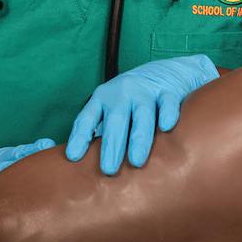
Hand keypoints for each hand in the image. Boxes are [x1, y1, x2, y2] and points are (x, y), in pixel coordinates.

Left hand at [66, 54, 218, 174]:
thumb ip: (103, 131)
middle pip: (115, 120)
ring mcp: (145, 91)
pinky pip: (168, 103)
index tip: (73, 157)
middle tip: (108, 170)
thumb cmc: (133, 100)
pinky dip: (167, 114)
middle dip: (111, 146)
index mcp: (102, 99)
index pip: (87, 118)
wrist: (166, 71)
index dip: (79, 137)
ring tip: (135, 161)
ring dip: (138, 138)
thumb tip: (87, 165)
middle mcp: (121, 93)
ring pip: (141, 115)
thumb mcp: (113, 109)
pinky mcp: (169, 91)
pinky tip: (165, 127)